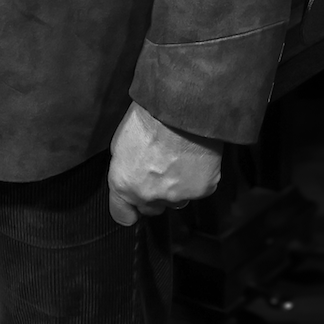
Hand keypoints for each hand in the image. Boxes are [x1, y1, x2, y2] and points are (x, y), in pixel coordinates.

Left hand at [105, 101, 220, 226]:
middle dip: (154, 194)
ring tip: (179, 160)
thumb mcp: (121, 142)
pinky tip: (195, 157)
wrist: (182, 107)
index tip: (133, 203)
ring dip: (177, 187)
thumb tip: (130, 178)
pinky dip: (198, 177)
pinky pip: (199, 189)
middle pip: (152, 208)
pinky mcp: (202, 189)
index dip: (128, 208)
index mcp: (124, 184)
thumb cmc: (149, 117)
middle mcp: (149, 195)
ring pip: (177, 200)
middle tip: (160, 169)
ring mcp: (177, 195)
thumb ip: (124, 170)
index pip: (122, 215)